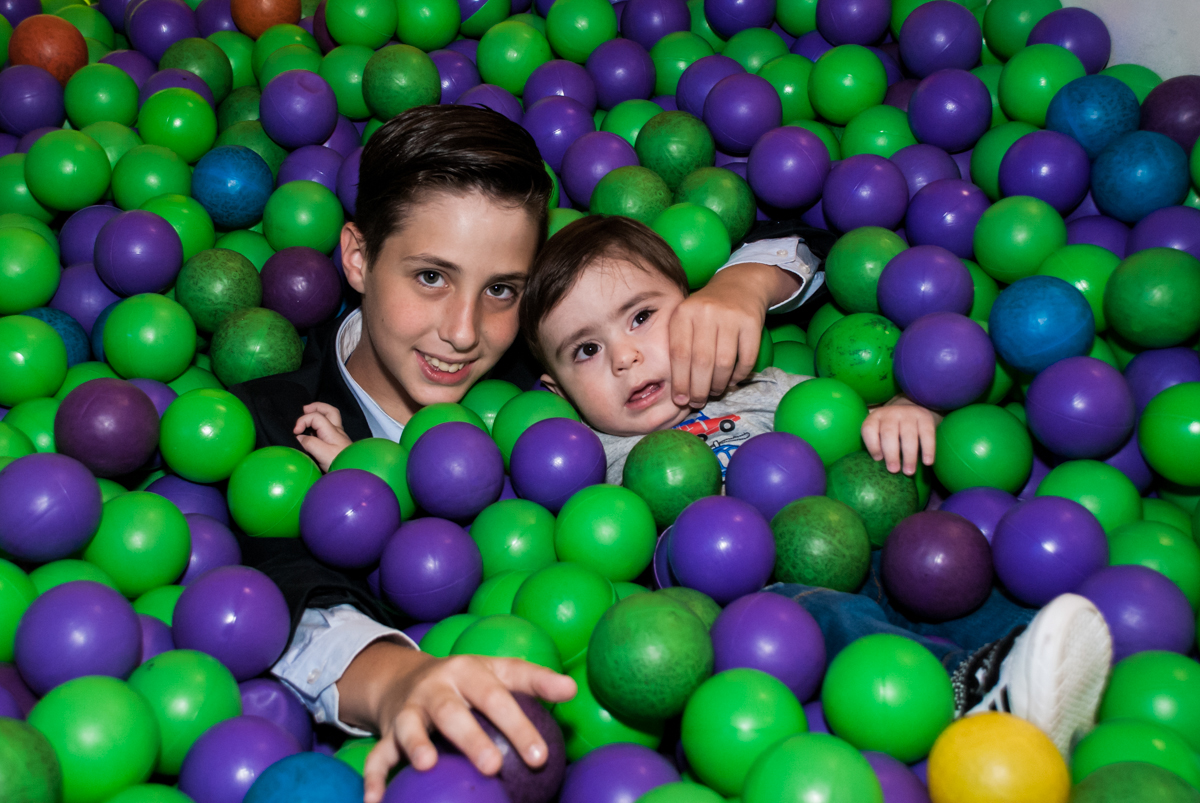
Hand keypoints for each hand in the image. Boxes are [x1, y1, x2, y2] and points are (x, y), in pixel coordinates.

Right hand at [294, 402, 351, 470]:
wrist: (352, 473)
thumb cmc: (340, 464)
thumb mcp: (322, 454)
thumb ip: (309, 443)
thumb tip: (299, 437)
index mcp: (332, 431)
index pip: (316, 416)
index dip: (302, 420)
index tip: (295, 432)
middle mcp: (337, 431)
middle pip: (329, 411)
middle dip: (316, 407)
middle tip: (304, 409)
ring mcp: (338, 437)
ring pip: (331, 418)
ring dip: (319, 414)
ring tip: (308, 416)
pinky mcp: (337, 445)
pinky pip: (328, 429)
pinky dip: (320, 425)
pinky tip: (313, 431)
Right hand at [339, 642, 576, 802]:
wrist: (406, 676)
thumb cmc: (468, 681)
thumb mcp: (499, 672)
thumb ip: (535, 682)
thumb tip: (573, 689)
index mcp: (470, 671)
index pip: (499, 695)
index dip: (519, 724)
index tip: (541, 756)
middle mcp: (438, 688)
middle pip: (454, 712)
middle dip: (472, 738)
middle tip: (494, 767)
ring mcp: (411, 709)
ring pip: (411, 727)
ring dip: (417, 745)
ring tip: (429, 764)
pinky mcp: (388, 731)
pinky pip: (378, 755)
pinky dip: (375, 778)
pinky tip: (376, 801)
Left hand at [668, 263, 799, 407]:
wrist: (739, 285)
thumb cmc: (706, 312)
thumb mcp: (687, 319)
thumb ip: (680, 346)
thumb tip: (679, 391)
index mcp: (684, 312)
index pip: (678, 354)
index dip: (679, 381)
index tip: (680, 400)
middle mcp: (706, 312)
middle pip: (701, 361)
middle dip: (698, 389)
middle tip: (697, 402)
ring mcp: (731, 316)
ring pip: (723, 363)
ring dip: (718, 384)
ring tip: (715, 392)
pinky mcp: (752, 322)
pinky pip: (746, 358)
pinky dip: (739, 375)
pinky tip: (731, 381)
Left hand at [862, 397, 940, 475]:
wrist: (910, 409)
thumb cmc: (892, 430)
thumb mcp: (880, 433)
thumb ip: (878, 447)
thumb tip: (880, 469)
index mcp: (875, 418)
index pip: (869, 429)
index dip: (872, 445)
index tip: (878, 459)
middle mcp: (890, 413)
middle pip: (889, 433)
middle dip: (891, 454)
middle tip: (894, 470)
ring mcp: (908, 413)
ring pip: (909, 435)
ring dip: (909, 455)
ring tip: (909, 471)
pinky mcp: (925, 417)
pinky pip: (927, 434)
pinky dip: (928, 449)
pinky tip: (927, 462)